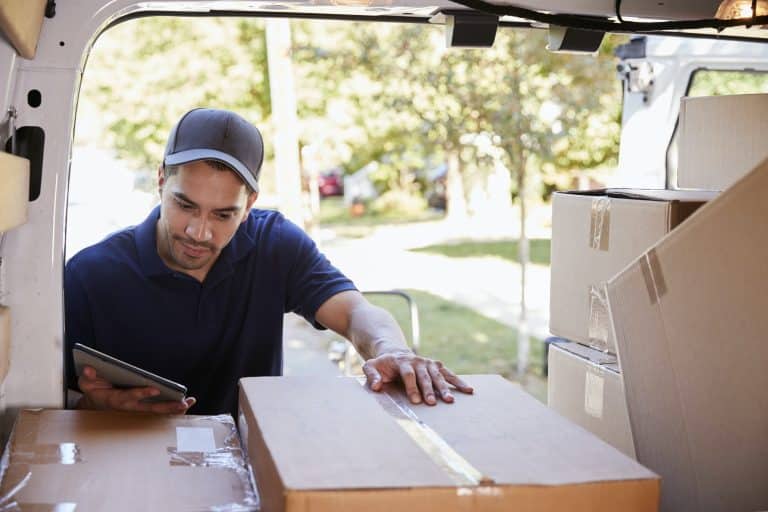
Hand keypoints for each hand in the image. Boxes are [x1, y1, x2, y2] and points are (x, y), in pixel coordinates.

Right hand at [77, 365, 195, 413]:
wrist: (96, 404)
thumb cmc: (95, 390)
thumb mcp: (86, 383)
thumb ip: (88, 376)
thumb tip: (90, 368)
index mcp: (116, 399)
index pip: (130, 396)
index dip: (142, 393)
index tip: (155, 389)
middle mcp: (130, 406)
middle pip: (150, 408)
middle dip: (167, 406)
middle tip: (182, 402)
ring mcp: (138, 408)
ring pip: (158, 411)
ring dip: (174, 408)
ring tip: (190, 402)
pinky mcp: (143, 408)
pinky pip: (160, 410)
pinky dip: (173, 408)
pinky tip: (186, 403)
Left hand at [362, 352, 473, 404]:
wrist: (394, 353)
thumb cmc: (382, 365)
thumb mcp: (371, 366)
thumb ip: (371, 375)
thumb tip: (377, 386)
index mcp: (402, 362)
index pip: (408, 374)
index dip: (412, 387)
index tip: (415, 400)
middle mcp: (417, 361)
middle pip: (425, 376)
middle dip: (429, 390)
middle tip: (433, 403)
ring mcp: (428, 363)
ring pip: (438, 376)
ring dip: (445, 388)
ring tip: (451, 400)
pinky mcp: (436, 366)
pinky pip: (448, 374)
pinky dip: (458, 381)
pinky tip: (468, 390)